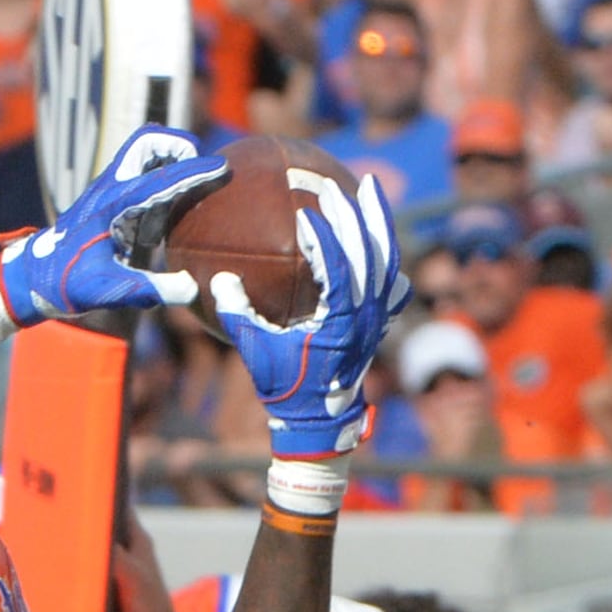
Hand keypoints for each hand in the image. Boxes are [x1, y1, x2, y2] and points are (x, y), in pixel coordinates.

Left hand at [0, 127, 219, 336]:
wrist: (31, 278)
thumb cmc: (64, 283)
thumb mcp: (104, 291)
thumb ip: (147, 290)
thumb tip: (191, 291)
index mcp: (112, 203)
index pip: (161, 177)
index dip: (195, 172)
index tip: (223, 169)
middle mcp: (111, 188)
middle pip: (148, 140)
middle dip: (179, 145)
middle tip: (200, 170)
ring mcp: (110, 190)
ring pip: (144, 151)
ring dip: (170, 157)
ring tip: (192, 184)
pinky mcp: (111, 199)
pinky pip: (142, 173)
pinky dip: (163, 176)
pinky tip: (174, 206)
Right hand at [207, 162, 408, 457]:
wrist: (319, 422)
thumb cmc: (285, 388)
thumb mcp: (255, 351)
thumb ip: (238, 315)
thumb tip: (220, 280)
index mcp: (340, 320)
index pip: (339, 267)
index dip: (325, 237)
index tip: (306, 214)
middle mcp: (367, 315)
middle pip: (370, 253)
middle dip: (353, 216)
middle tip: (336, 188)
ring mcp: (378, 318)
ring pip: (388, 259)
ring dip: (378, 223)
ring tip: (368, 189)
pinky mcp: (380, 322)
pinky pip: (392, 280)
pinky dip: (387, 256)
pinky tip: (380, 239)